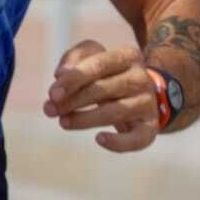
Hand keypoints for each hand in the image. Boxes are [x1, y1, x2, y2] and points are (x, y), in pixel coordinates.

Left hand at [43, 39, 160, 152]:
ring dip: (84, 119)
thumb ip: (74, 58)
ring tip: (63, 122)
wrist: (139, 93)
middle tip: (50, 110)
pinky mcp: (150, 127)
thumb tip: (61, 74)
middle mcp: (141, 78)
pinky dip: (119, 142)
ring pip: (115, 112)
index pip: (98, 65)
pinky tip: (98, 139)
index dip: (73, 80)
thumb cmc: (105, 74)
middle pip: (103, 89)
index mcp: (128, 56)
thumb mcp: (91, 57)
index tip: (52, 94)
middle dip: (72, 101)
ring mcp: (147, 103)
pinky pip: (137, 139)